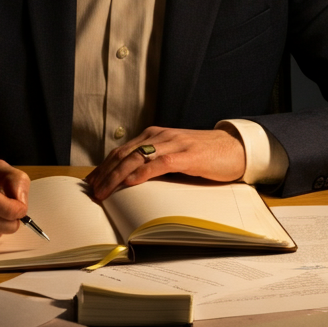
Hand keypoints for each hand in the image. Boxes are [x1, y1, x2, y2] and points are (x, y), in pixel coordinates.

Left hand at [85, 126, 245, 201]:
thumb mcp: (175, 156)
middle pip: (124, 154)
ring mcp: (173, 144)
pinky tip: (130, 182)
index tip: (91, 181)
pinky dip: (142, 172)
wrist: (235, 148)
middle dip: (104, 172)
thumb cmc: (205, 155)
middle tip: (92, 190)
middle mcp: (160, 136)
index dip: (104, 166)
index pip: (122, 150)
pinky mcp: (187, 155)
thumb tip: (132, 182)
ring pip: (136, 157)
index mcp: (155, 135)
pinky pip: (159, 163)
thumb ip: (156, 163)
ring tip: (104, 191)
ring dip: (116, 175)